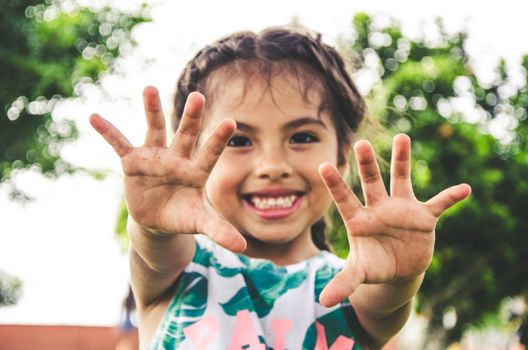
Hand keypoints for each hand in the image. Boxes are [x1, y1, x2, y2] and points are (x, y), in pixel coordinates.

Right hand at [89, 86, 245, 251]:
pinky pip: (119, 144)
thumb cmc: (184, 216)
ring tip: (149, 88)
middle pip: (186, 135)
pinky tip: (94, 117)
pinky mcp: (133, 162)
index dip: (218, 139)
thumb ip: (219, 231)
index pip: (210, 153)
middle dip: (192, 118)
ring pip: (155, 129)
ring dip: (152, 110)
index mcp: (197, 171)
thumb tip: (242, 247)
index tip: (230, 121)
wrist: (158, 219)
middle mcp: (178, 158)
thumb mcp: (200, 223)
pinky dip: (108, 132)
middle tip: (198, 97)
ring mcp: (155, 157)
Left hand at [318, 134, 470, 306]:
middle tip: (361, 143)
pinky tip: (464, 189)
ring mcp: (401, 209)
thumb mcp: (359, 273)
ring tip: (402, 137)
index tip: (323, 165)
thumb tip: (323, 301)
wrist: (397, 269)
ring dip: (401, 160)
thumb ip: (344, 282)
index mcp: (359, 220)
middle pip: (371, 182)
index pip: (344, 199)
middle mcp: (378, 208)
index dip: (335, 184)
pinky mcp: (423, 218)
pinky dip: (450, 198)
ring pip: (401, 179)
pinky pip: (438, 204)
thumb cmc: (373, 265)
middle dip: (367, 164)